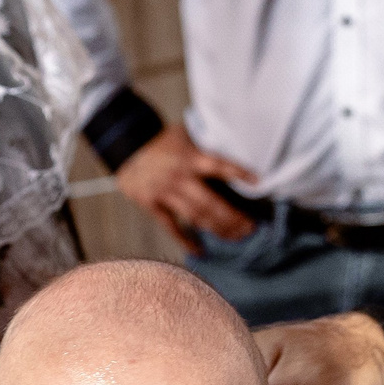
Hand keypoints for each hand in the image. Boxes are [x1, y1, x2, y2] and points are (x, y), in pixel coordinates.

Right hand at [113, 121, 255, 251]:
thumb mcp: (185, 134)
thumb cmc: (163, 141)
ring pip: (195, 216)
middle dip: (232, 218)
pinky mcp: (151, 204)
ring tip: (235, 237)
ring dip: (217, 229)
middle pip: (210, 202)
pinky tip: (200, 250)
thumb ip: (205, 145)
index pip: (218, 165)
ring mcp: (164, 192)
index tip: (257, 182)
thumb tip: (235, 148)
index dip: (238, 172)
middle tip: (250, 228)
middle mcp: (178, 176)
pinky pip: (170, 226)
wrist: (126, 145)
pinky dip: (185, 239)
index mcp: (190, 157)